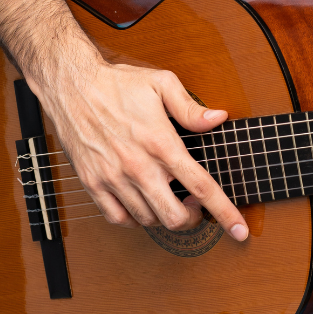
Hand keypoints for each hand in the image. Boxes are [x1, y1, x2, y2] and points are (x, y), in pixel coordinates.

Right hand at [34, 58, 249, 239]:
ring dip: (165, 216)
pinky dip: (135, 219)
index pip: (201, 186)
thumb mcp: (162, 83)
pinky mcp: (93, 183)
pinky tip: (143, 203)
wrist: (72, 86)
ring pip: (148, 220)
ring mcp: (113, 178)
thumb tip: (218, 119)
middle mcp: (138, 166)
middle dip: (194, 219)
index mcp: (161, 143)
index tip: (240, 230)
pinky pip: (118, 218)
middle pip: (174, 216)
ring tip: (170, 197)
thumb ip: (191, 107)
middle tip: (196, 205)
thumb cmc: (117, 83)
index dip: (225, 212)